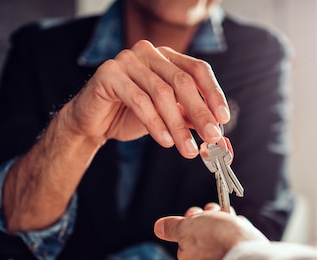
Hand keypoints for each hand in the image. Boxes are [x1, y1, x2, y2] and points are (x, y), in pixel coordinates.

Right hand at [61, 40, 229, 157]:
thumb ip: (190, 119)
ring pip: (161, 93)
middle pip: (182, 81)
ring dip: (178, 125)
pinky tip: (165, 141)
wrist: (92, 123)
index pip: (198, 70)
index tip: (224, 119)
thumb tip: (217, 135)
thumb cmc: (130, 116)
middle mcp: (149, 53)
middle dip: (200, 112)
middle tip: (212, 138)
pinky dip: (155, 123)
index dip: (213, 94)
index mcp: (167, 57)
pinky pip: (138, 99)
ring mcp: (128, 60)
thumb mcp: (168, 117)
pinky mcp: (109, 73)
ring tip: (188, 149)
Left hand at [154, 205, 267, 259]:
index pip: (189, 232)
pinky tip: (244, 231)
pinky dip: (241, 234)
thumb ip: (173, 228)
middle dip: (213, 219)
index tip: (202, 212)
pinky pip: (238, 243)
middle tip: (218, 213)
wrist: (248, 254)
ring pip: (224, 236)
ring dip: (229, 223)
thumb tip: (158, 227)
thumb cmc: (217, 239)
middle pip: (207, 233)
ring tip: (232, 219)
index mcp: (188, 256)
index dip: (196, 217)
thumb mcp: (188, 227)